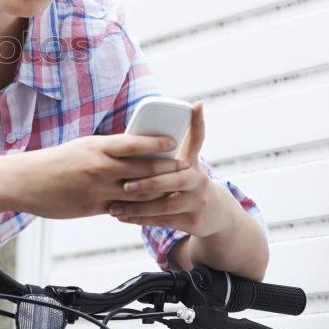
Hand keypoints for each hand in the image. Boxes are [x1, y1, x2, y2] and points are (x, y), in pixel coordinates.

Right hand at [11, 132, 190, 218]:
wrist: (24, 181)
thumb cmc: (54, 162)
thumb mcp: (82, 148)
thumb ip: (106, 151)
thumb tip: (131, 150)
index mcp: (97, 147)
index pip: (135, 142)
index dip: (158, 142)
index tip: (174, 141)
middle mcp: (99, 167)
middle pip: (144, 169)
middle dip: (167, 169)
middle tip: (185, 169)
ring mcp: (97, 189)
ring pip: (138, 192)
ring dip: (159, 192)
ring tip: (174, 190)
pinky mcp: (92, 208)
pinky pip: (122, 209)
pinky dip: (138, 209)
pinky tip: (149, 209)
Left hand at [106, 102, 234, 236]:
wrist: (215, 213)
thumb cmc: (187, 182)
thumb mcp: (185, 162)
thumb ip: (169, 147)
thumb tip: (150, 123)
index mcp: (192, 161)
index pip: (197, 138)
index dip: (198, 122)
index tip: (195, 106)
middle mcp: (198, 179)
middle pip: (174, 179)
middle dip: (149, 182)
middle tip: (126, 185)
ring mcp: (197, 201)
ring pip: (165, 205)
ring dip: (137, 207)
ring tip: (114, 207)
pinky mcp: (192, 221)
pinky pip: (163, 220)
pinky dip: (141, 219)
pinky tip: (122, 217)